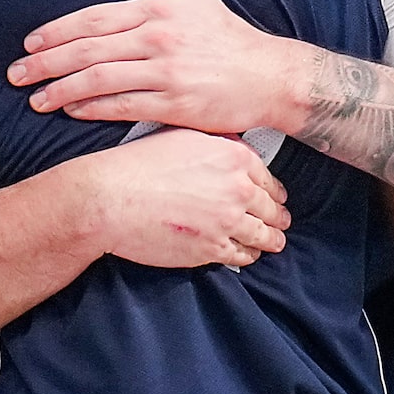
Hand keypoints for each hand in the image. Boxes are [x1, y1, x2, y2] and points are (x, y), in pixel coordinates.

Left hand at [12, 0, 314, 135]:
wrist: (269, 76)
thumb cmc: (230, 37)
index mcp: (157, 11)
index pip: (93, 18)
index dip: (56, 31)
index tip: (30, 43)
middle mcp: (157, 39)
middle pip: (87, 49)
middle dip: (45, 62)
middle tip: (15, 74)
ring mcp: (164, 73)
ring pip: (98, 79)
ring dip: (61, 89)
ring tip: (35, 98)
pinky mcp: (174, 104)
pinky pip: (123, 106)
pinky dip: (92, 108)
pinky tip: (71, 110)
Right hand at [76, 131, 288, 267]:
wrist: (111, 198)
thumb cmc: (138, 165)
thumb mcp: (183, 138)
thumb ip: (216, 145)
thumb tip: (233, 149)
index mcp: (234, 157)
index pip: (267, 178)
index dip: (274, 191)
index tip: (276, 197)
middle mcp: (237, 189)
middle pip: (271, 207)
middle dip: (277, 216)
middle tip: (281, 221)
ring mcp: (228, 221)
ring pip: (263, 235)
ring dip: (272, 239)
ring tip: (275, 242)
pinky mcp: (213, 248)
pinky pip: (242, 255)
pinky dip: (249, 255)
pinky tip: (250, 254)